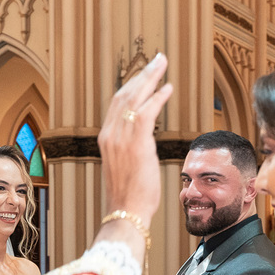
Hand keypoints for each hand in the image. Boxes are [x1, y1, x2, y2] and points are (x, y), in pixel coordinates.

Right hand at [98, 53, 172, 223]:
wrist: (126, 213)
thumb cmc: (129, 197)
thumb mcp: (125, 168)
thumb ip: (130, 150)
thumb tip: (142, 144)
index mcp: (106, 139)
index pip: (117, 104)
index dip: (132, 85)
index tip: (144, 75)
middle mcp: (110, 135)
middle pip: (124, 94)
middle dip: (142, 74)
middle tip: (157, 60)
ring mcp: (121, 139)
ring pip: (135, 98)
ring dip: (150, 78)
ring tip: (162, 64)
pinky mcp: (136, 144)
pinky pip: (146, 112)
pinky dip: (157, 97)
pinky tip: (168, 88)